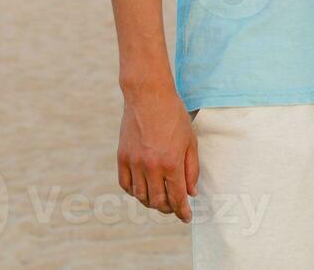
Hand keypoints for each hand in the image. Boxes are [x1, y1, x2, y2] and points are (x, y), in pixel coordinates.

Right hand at [117, 86, 198, 221]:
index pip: (177, 197)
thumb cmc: (173, 116)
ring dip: (151, 203)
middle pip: (158, 201)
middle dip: (168, 209)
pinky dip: (134, 192)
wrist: (148, 96)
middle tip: (174, 208)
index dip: (182, 211)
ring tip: (159, 201)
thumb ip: (191, 169)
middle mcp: (151, 166)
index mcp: (171, 163)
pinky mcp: (122, 157)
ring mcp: (134, 162)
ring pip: (141, 196)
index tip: (186, 217)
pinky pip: (125, 184)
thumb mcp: (190, 141)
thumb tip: (191, 192)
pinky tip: (142, 190)